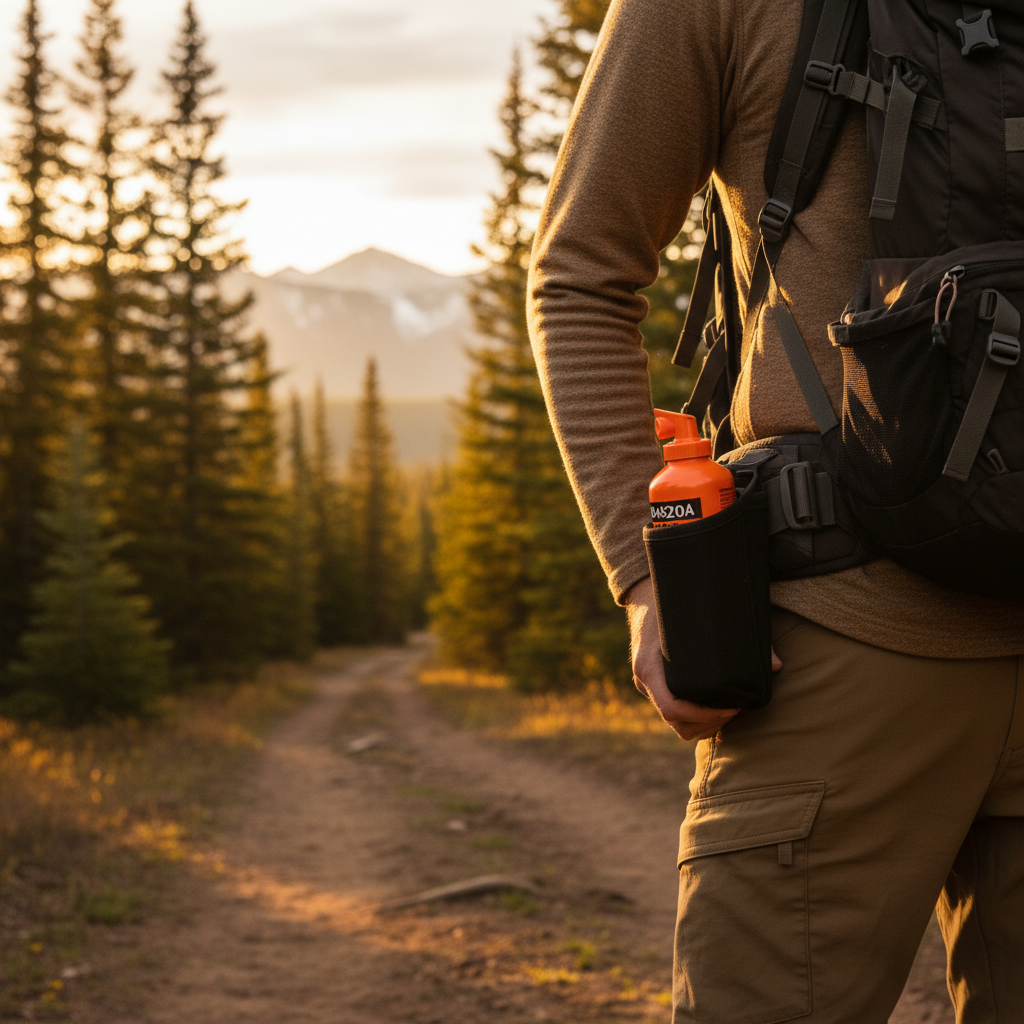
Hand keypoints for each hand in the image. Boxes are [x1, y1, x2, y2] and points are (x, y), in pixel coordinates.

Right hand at [624, 576, 782, 741]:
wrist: (644, 595)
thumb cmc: (672, 605)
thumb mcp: (698, 616)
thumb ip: (737, 638)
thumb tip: (778, 666)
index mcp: (650, 668)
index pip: (672, 709)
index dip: (705, 716)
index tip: (732, 708)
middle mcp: (645, 682)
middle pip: (677, 723)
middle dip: (709, 724)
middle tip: (737, 711)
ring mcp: (647, 686)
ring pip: (675, 723)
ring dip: (703, 726)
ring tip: (730, 712)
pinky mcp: (654, 686)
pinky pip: (673, 713)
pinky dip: (695, 718)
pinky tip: (716, 707)